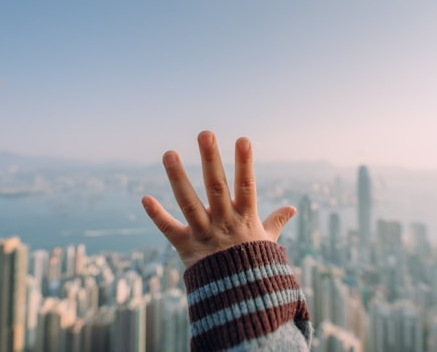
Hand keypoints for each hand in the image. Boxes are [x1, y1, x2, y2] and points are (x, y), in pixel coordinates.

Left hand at [142, 130, 295, 267]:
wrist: (239, 301)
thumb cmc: (253, 267)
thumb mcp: (267, 242)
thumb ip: (275, 222)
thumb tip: (292, 208)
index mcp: (245, 218)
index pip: (246, 186)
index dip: (245, 163)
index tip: (242, 139)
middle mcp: (224, 222)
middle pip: (216, 187)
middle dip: (211, 160)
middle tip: (205, 134)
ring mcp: (204, 234)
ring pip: (189, 203)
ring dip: (178, 178)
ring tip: (169, 152)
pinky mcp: (186, 248)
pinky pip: (169, 230)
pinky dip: (157, 216)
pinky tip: (145, 198)